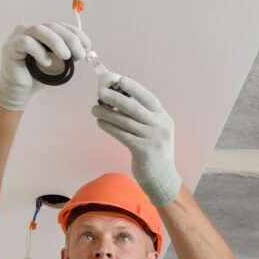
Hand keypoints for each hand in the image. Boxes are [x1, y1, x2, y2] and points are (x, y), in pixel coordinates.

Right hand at [0, 23, 91, 110]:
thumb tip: (86, 50)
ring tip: (66, 57)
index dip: (76, 33)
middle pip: (53, 27)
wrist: (21, 90)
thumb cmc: (40, 75)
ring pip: (39, 30)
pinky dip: (39, 52)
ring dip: (56, 43)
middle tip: (80, 54)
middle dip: (70, 39)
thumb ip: (71, 55)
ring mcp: (19, 36)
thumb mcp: (60, 64)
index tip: (88, 45)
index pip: (61, 26)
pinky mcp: (11, 46)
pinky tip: (46, 62)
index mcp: (43, 32)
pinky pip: (26, 42)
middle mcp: (30, 30)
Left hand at [91, 72, 182, 205]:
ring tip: (94, 109)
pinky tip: (101, 122)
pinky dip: (109, 127)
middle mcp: (160, 127)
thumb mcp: (156, 132)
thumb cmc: (155, 153)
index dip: (134, 88)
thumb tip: (120, 99)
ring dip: (107, 113)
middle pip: (135, 108)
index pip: (149, 98)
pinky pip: (122, 135)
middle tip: (101, 93)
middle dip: (116, 98)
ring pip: (125, 121)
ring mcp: (153, 139)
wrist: (162, 179)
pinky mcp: (143, 150)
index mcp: (164, 119)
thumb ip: (144, 118)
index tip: (119, 79)